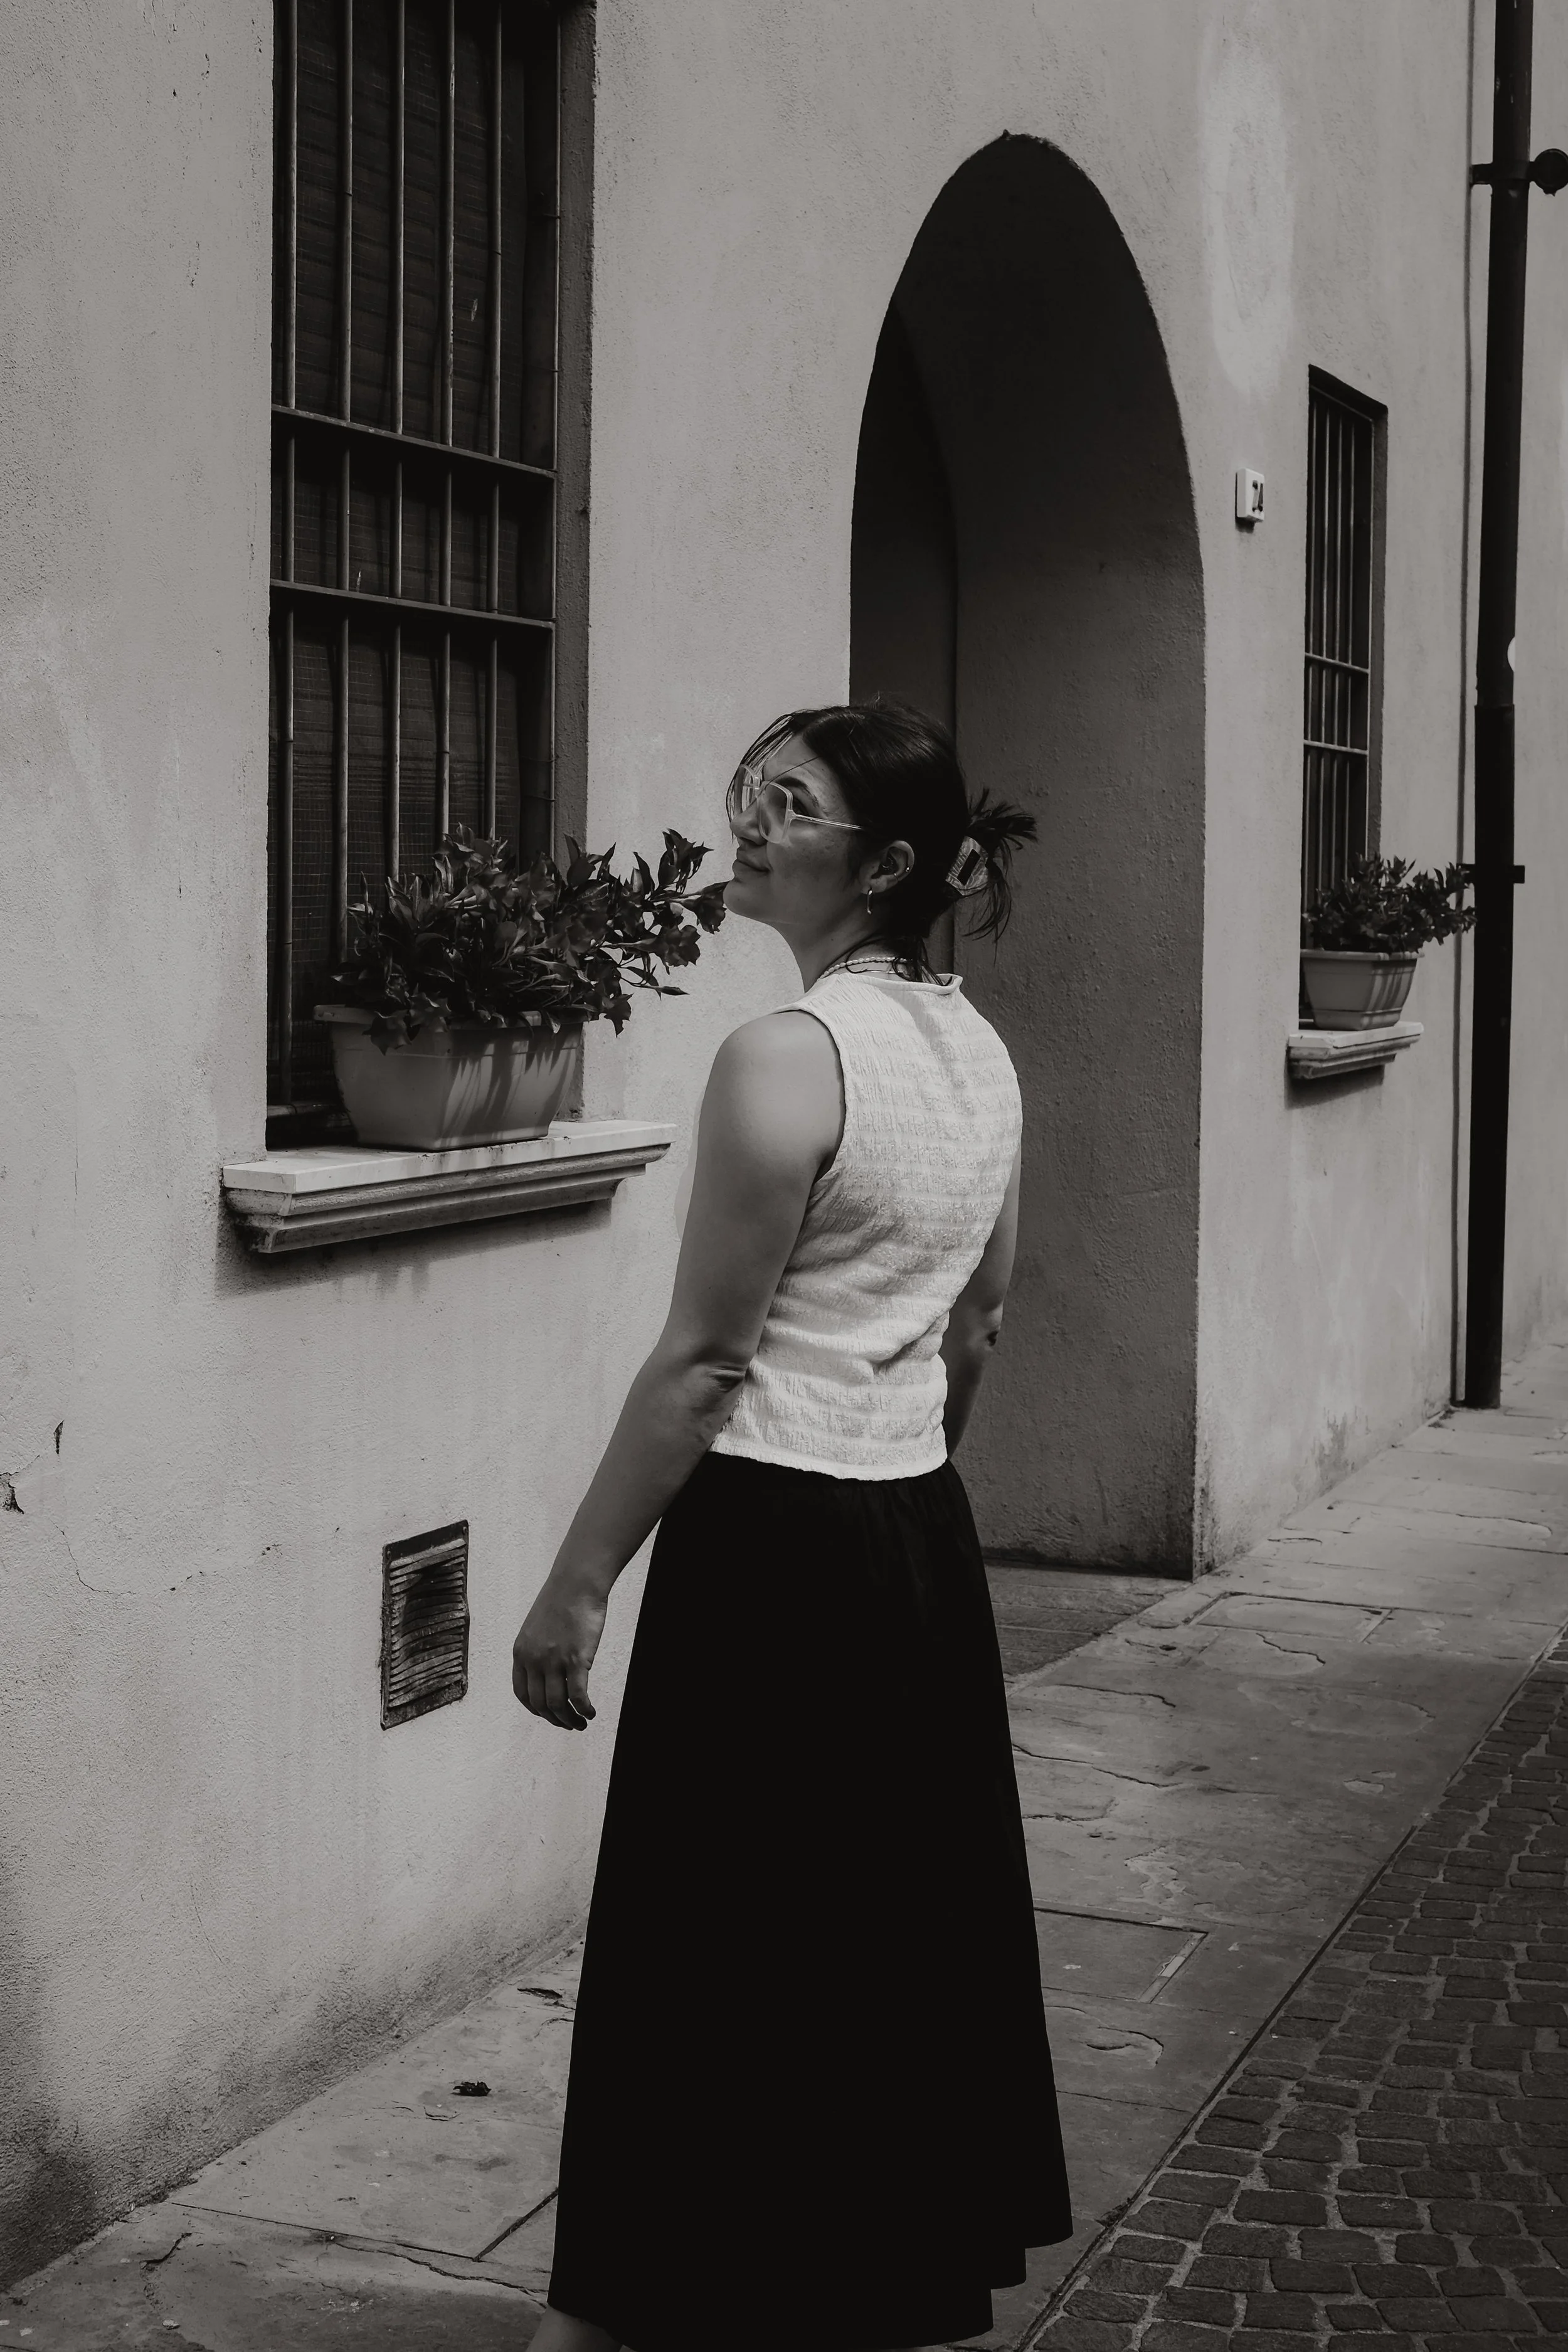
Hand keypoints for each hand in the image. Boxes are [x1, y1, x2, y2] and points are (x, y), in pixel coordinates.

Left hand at [512, 1575, 606, 1730]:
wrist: (577, 1582)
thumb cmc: (562, 1600)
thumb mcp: (537, 1627)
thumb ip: (537, 1650)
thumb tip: (547, 1671)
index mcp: (520, 1652)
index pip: (522, 1693)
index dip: (535, 1709)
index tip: (547, 1714)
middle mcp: (533, 1659)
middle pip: (540, 1704)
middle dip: (554, 1719)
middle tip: (569, 1724)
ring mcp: (553, 1661)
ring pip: (558, 1705)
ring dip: (570, 1719)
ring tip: (581, 1722)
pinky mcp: (576, 1660)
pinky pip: (578, 1696)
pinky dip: (584, 1709)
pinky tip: (591, 1711)